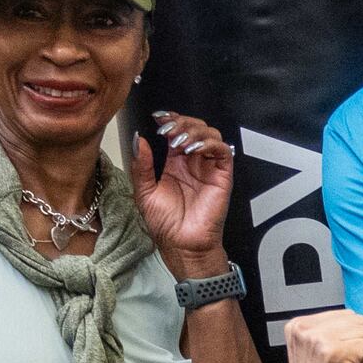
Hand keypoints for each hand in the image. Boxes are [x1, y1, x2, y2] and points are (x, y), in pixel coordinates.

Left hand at [136, 110, 236, 276]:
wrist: (182, 245)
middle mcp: (192, 161)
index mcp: (173, 162)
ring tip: (179, 141)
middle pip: (194, 126)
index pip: (175, 130)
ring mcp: (208, 166)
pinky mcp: (222, 175)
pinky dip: (210, 143)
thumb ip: (142, 166)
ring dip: (194, 130)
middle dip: (181, 123)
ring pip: (210, 133)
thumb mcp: (144, 191)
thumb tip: (139, 139)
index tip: (158, 117)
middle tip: (167, 130)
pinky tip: (194, 149)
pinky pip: (223, 150)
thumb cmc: (165, 224)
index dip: (169, 119)